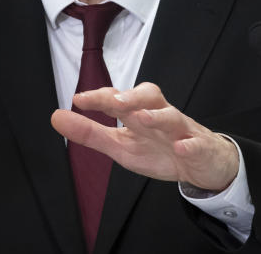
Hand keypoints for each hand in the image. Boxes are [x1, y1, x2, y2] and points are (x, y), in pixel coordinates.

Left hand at [50, 82, 238, 191]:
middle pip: (149, 95)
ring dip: (157, 116)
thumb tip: (57, 117)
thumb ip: (90, 133)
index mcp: (139, 113)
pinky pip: (197, 144)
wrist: (203, 165)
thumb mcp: (120, 146)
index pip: (120, 98)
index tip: (79, 99)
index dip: (100, 97)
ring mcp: (182, 130)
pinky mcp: (200, 148)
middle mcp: (160, 115)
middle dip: (132, 96)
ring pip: (173, 116)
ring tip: (142, 119)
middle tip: (115, 102)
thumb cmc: (159, 150)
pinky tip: (180, 148)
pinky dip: (189, 145)